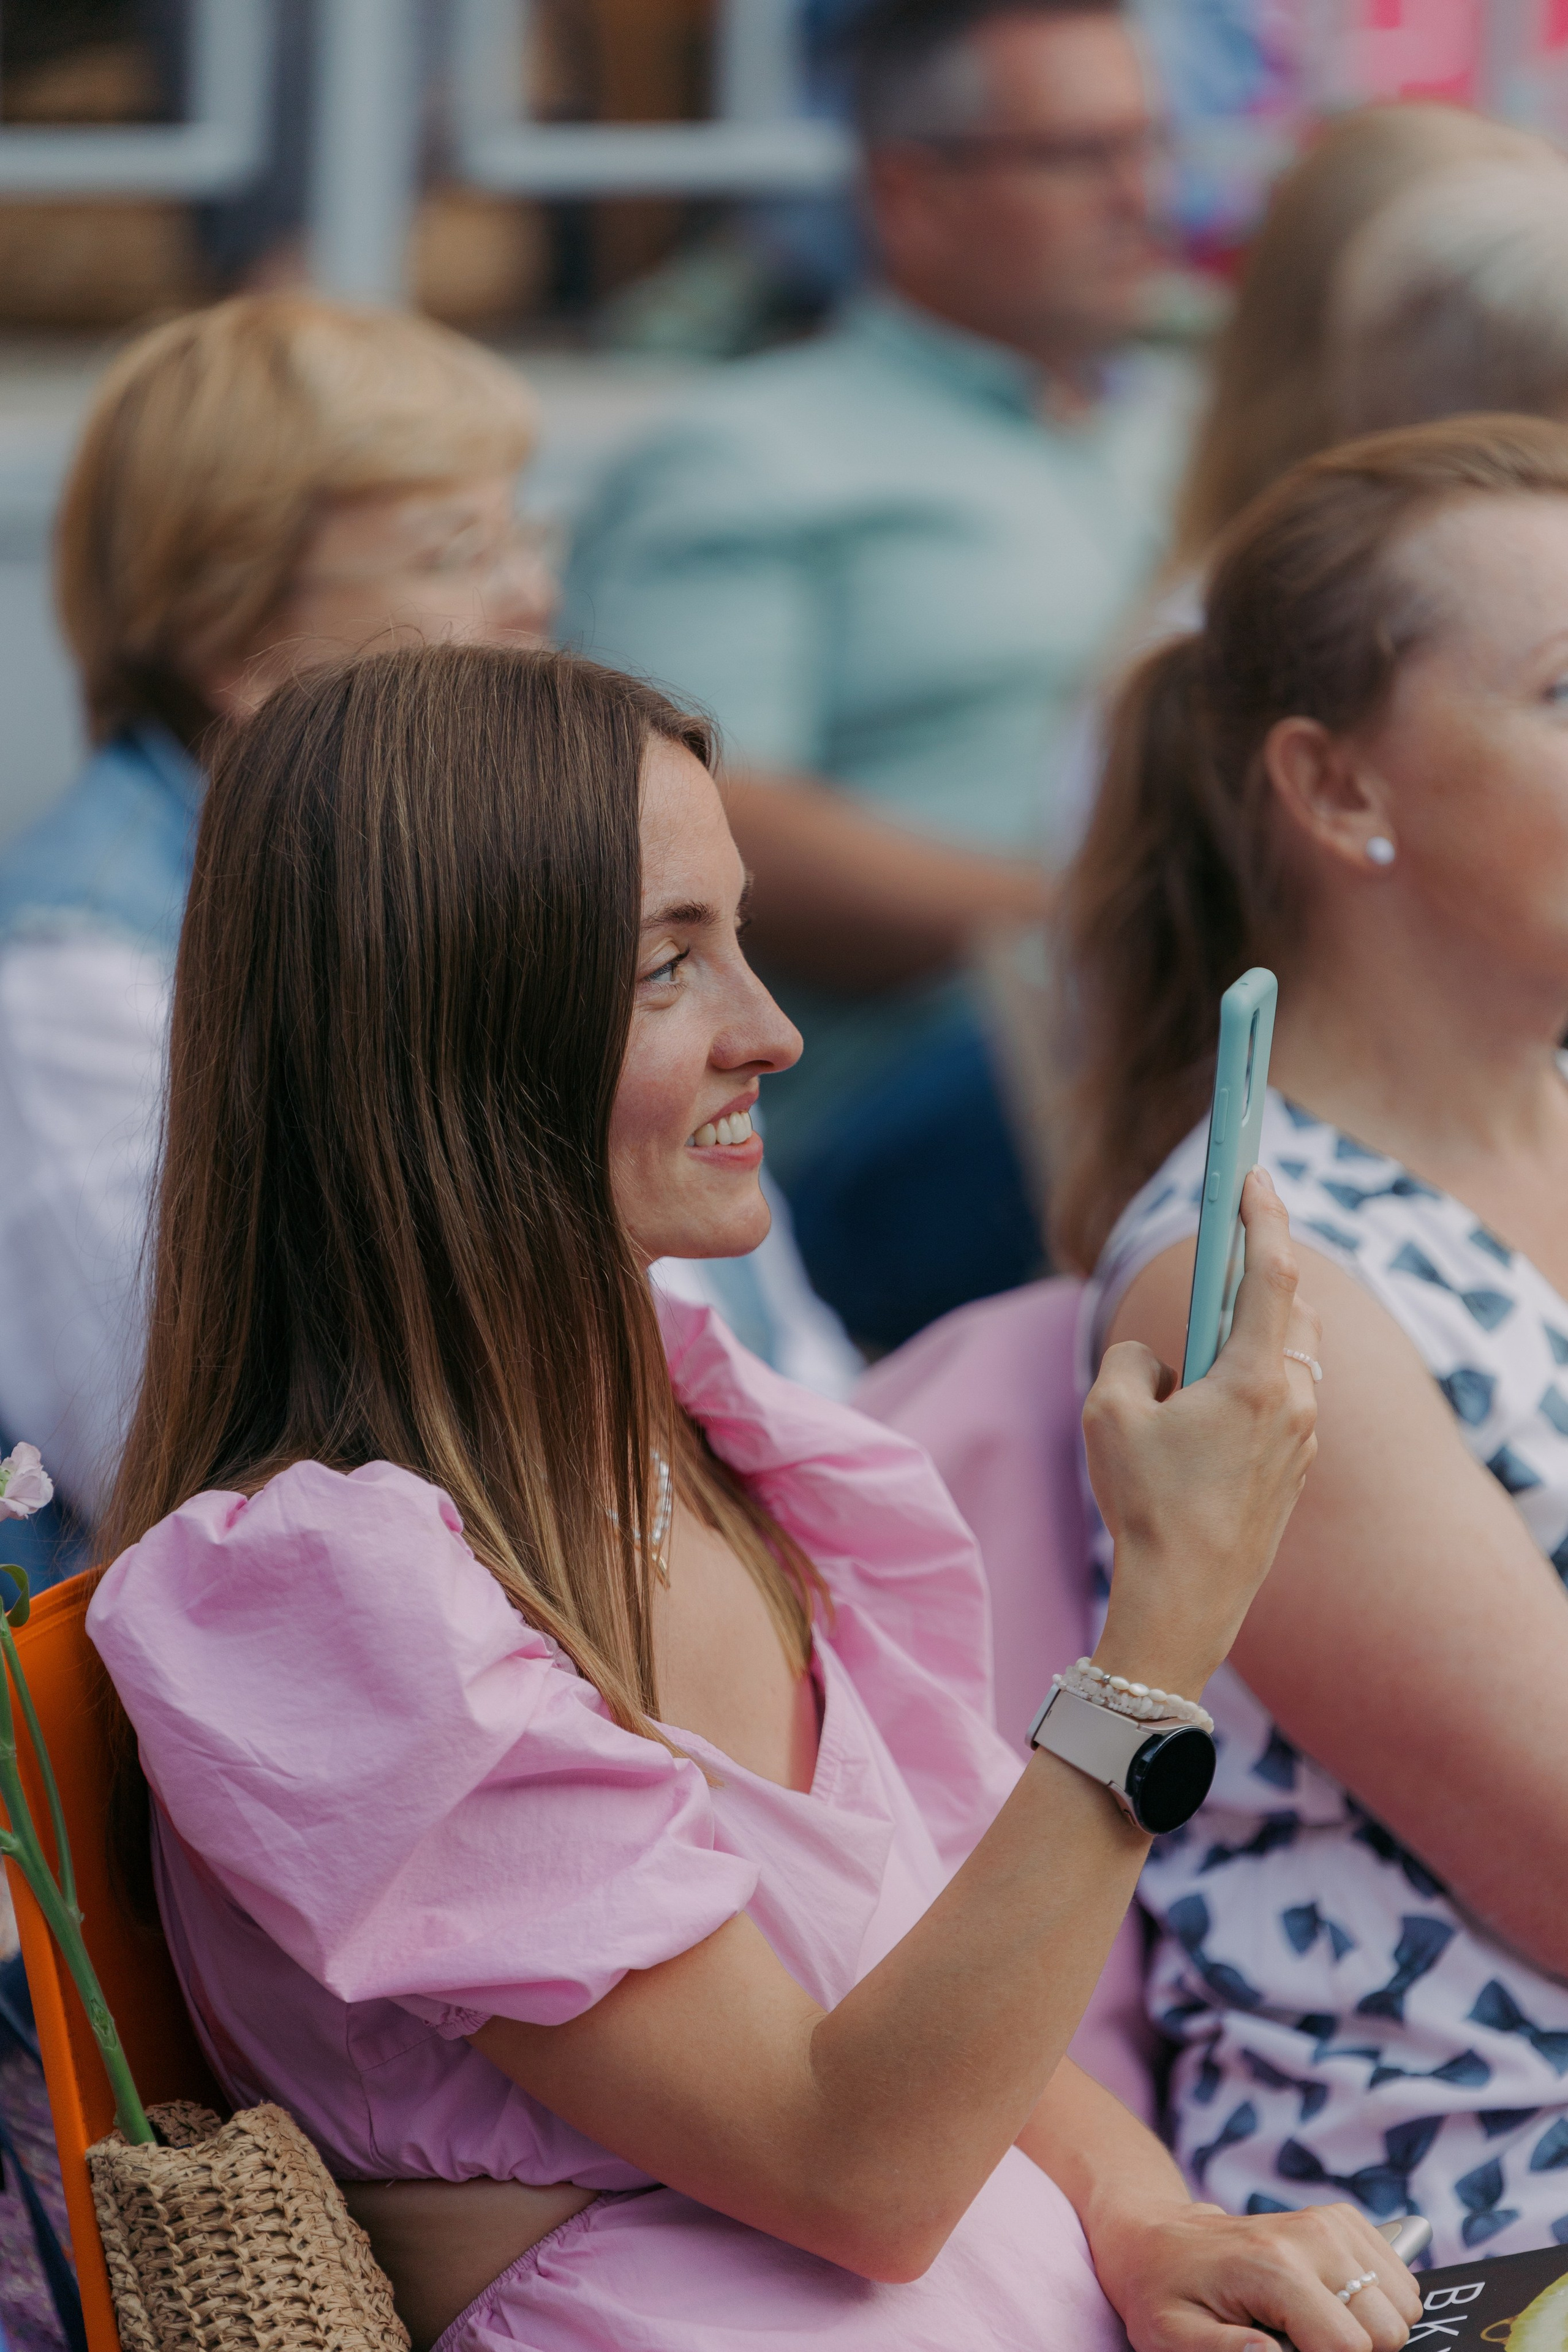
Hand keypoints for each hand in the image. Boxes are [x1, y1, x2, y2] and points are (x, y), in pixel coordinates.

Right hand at [1083, 1168, 1319, 1697]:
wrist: (1186, 1602)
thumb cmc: (1146, 1506)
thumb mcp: (1110, 1414)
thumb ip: (1132, 1360)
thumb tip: (1158, 1361)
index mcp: (1256, 1379)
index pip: (1272, 1271)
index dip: (1263, 1214)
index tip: (1254, 1172)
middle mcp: (1294, 1404)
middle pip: (1292, 1309)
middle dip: (1261, 1274)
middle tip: (1225, 1252)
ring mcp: (1302, 1441)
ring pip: (1290, 1359)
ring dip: (1254, 1335)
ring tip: (1200, 1349)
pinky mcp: (1294, 1472)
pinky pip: (1282, 1402)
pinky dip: (1252, 1382)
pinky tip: (1204, 1412)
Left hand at [1093, 2197, 1420, 2351]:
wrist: (1156, 2237)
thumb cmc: (1164, 2293)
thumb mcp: (1174, 2335)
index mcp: (1273, 2267)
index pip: (1351, 2346)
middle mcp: (1311, 2236)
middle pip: (1387, 2328)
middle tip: (1304, 2345)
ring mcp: (1330, 2223)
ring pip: (1402, 2303)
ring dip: (1369, 2328)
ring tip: (1314, 2328)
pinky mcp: (1341, 2219)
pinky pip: (1399, 2276)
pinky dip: (1379, 2301)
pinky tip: (1333, 2304)